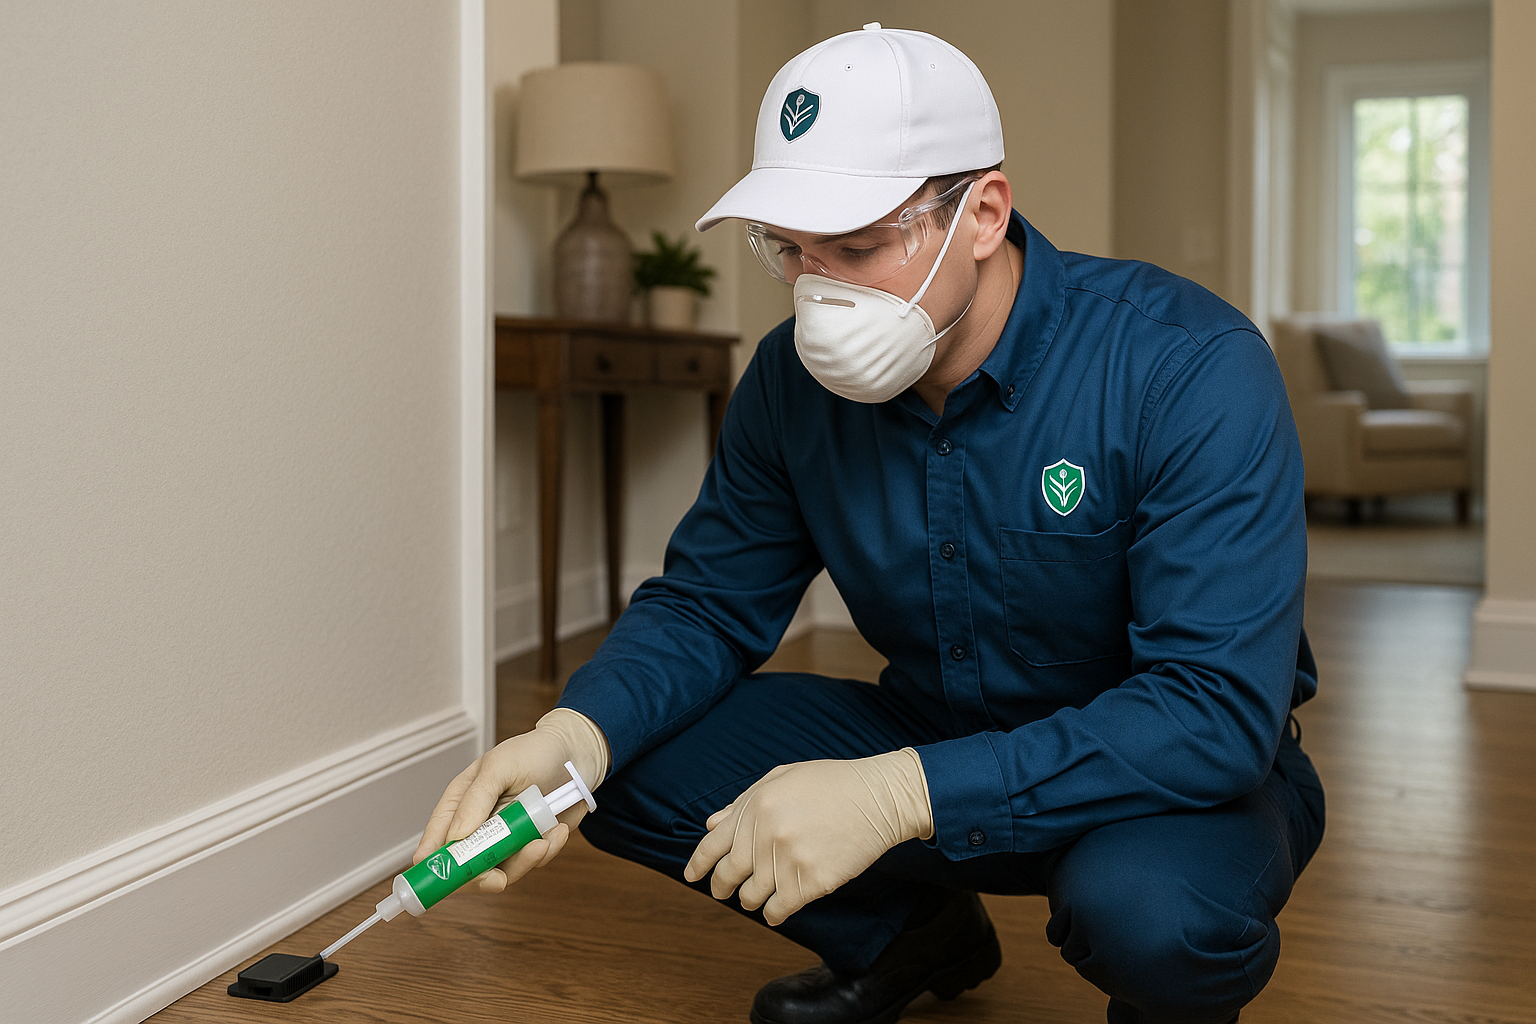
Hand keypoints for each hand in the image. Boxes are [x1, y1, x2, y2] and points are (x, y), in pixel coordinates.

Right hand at [413, 708, 608, 894]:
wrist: (576, 755)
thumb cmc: (534, 752)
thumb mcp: (500, 766)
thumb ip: (476, 799)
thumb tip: (456, 835)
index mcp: (460, 803)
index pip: (436, 840)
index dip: (434, 863)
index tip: (445, 879)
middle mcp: (479, 825)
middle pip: (465, 867)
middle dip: (482, 876)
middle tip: (499, 878)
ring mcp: (505, 838)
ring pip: (501, 872)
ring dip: (522, 862)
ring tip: (541, 842)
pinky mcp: (530, 844)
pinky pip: (532, 863)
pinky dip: (546, 851)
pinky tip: (557, 829)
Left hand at [683, 749, 932, 925]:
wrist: (879, 798)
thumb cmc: (832, 785)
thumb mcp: (782, 779)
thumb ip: (743, 802)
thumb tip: (711, 825)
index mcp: (755, 806)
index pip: (713, 846)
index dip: (699, 865)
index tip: (692, 878)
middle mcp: (766, 834)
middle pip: (728, 876)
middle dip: (722, 888)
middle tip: (725, 893)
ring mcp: (788, 860)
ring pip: (752, 898)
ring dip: (752, 900)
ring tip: (760, 896)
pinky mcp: (812, 882)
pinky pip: (779, 910)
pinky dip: (775, 913)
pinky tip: (779, 909)